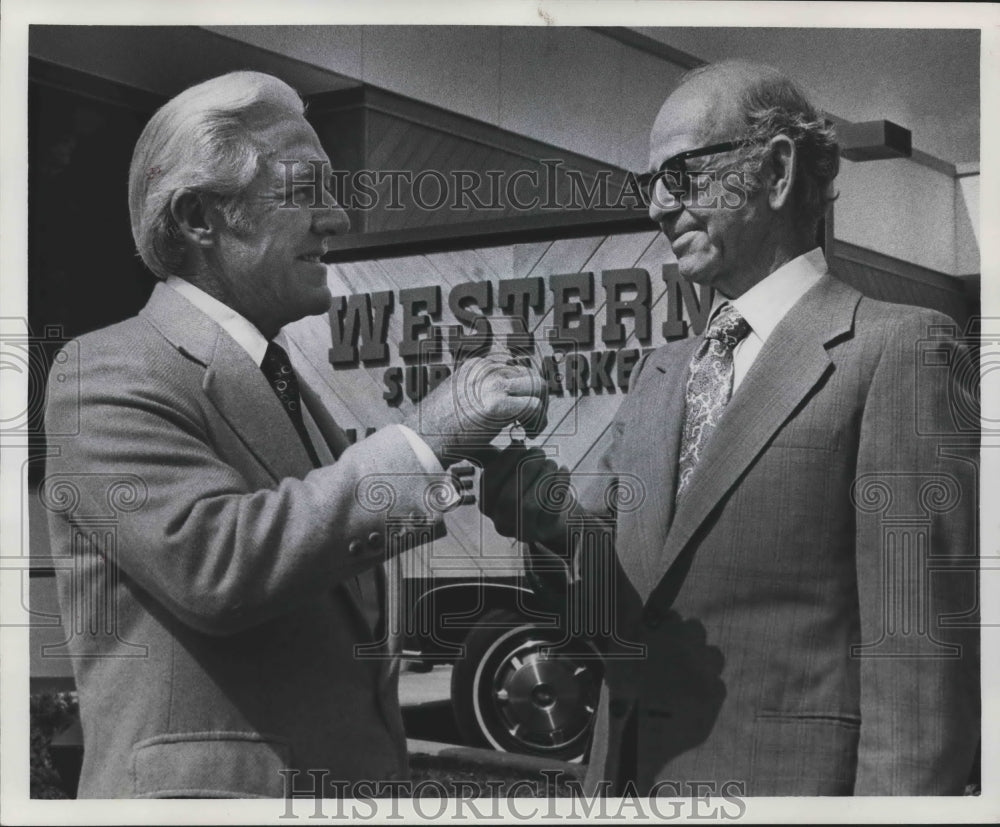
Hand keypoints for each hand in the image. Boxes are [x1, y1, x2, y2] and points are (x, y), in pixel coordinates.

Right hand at [405, 357, 546, 465]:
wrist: (420, 441)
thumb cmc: (438, 431)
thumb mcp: (462, 405)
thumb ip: (484, 402)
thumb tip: (509, 418)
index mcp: (476, 367)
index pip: (515, 370)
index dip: (524, 393)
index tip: (521, 415)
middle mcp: (485, 369)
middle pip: (529, 374)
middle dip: (537, 399)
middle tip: (531, 425)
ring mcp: (491, 383)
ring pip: (537, 386)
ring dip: (540, 410)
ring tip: (529, 431)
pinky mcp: (496, 402)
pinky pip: (533, 406)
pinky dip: (535, 422)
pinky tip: (524, 435)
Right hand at [479, 444, 571, 545]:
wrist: (552, 512)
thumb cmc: (527, 486)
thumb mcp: (510, 472)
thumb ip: (501, 457)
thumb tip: (508, 438)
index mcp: (487, 504)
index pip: (489, 482)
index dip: (505, 460)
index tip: (520, 443)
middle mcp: (500, 522)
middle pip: (509, 497)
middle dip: (526, 469)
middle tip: (540, 452)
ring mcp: (522, 531)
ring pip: (529, 506)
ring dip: (543, 478)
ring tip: (551, 462)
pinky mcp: (544, 532)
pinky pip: (551, 510)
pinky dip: (559, 486)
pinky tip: (563, 470)